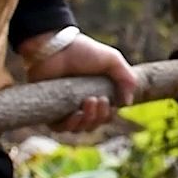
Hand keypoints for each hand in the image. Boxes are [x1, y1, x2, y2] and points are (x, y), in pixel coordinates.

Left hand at [20, 32, 138, 133]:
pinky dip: (70, 125)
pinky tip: (75, 115)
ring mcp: (64, 108)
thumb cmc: (83, 51)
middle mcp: (80, 104)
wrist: (56, 48)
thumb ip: (127, 78)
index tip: (106, 100)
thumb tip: (127, 103)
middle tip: (96, 99)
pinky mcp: (49, 110)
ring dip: (87, 120)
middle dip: (99, 117)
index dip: (108, 114)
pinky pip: (60, 129)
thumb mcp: (112, 60)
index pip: (106, 116)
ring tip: (87, 102)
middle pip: (94, 125)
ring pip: (79, 129)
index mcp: (96, 94)